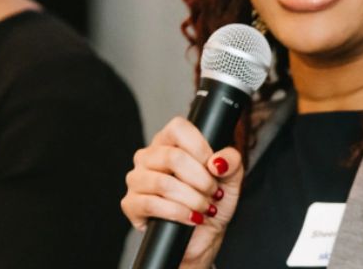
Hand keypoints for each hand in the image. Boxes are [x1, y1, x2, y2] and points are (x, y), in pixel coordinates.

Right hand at [121, 117, 243, 267]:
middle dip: (201, 179)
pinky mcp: (131, 204)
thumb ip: (231, 161)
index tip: (215, 168)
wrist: (204, 234)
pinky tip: (191, 218)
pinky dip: (178, 213)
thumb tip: (217, 162)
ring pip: (162, 183)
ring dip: (192, 199)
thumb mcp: (231, 177)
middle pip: (172, 157)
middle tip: (213, 192)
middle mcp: (149, 156)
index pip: (178, 128)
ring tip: (205, 207)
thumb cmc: (213, 199)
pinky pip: (151, 205)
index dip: (201, 148)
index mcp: (170, 141)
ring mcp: (137, 179)